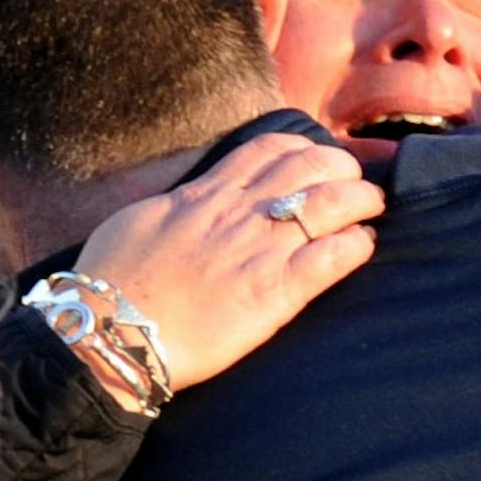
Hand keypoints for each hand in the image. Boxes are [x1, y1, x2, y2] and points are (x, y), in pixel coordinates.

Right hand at [72, 134, 383, 398]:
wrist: (109, 332)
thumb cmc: (112, 282)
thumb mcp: (141, 222)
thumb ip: (176, 208)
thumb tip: (191, 202)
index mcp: (207, 195)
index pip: (270, 150)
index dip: (304, 149)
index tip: (317, 160)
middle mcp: (239, 214)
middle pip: (311, 167)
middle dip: (343, 169)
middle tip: (355, 186)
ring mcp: (260, 251)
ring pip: (331, 204)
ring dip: (362, 201)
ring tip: (371, 210)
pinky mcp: (274, 293)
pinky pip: (331, 258)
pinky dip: (356, 246)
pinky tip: (364, 247)